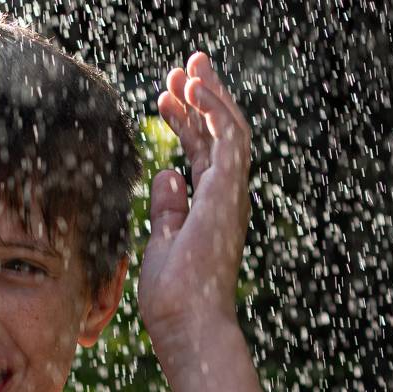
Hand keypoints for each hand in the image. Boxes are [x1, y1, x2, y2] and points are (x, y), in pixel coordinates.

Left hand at [138, 53, 251, 363]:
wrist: (187, 323)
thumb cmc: (173, 296)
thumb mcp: (161, 241)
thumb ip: (167, 208)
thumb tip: (167, 174)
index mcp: (209, 207)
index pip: (201, 154)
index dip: (186, 123)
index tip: (165, 98)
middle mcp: (225, 197)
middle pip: (218, 134)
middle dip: (202, 98)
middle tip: (184, 67)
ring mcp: (230, 194)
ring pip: (229, 129)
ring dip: (211, 94)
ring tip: (190, 67)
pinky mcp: (228, 194)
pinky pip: (230, 140)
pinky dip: (215, 111)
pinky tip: (197, 90)